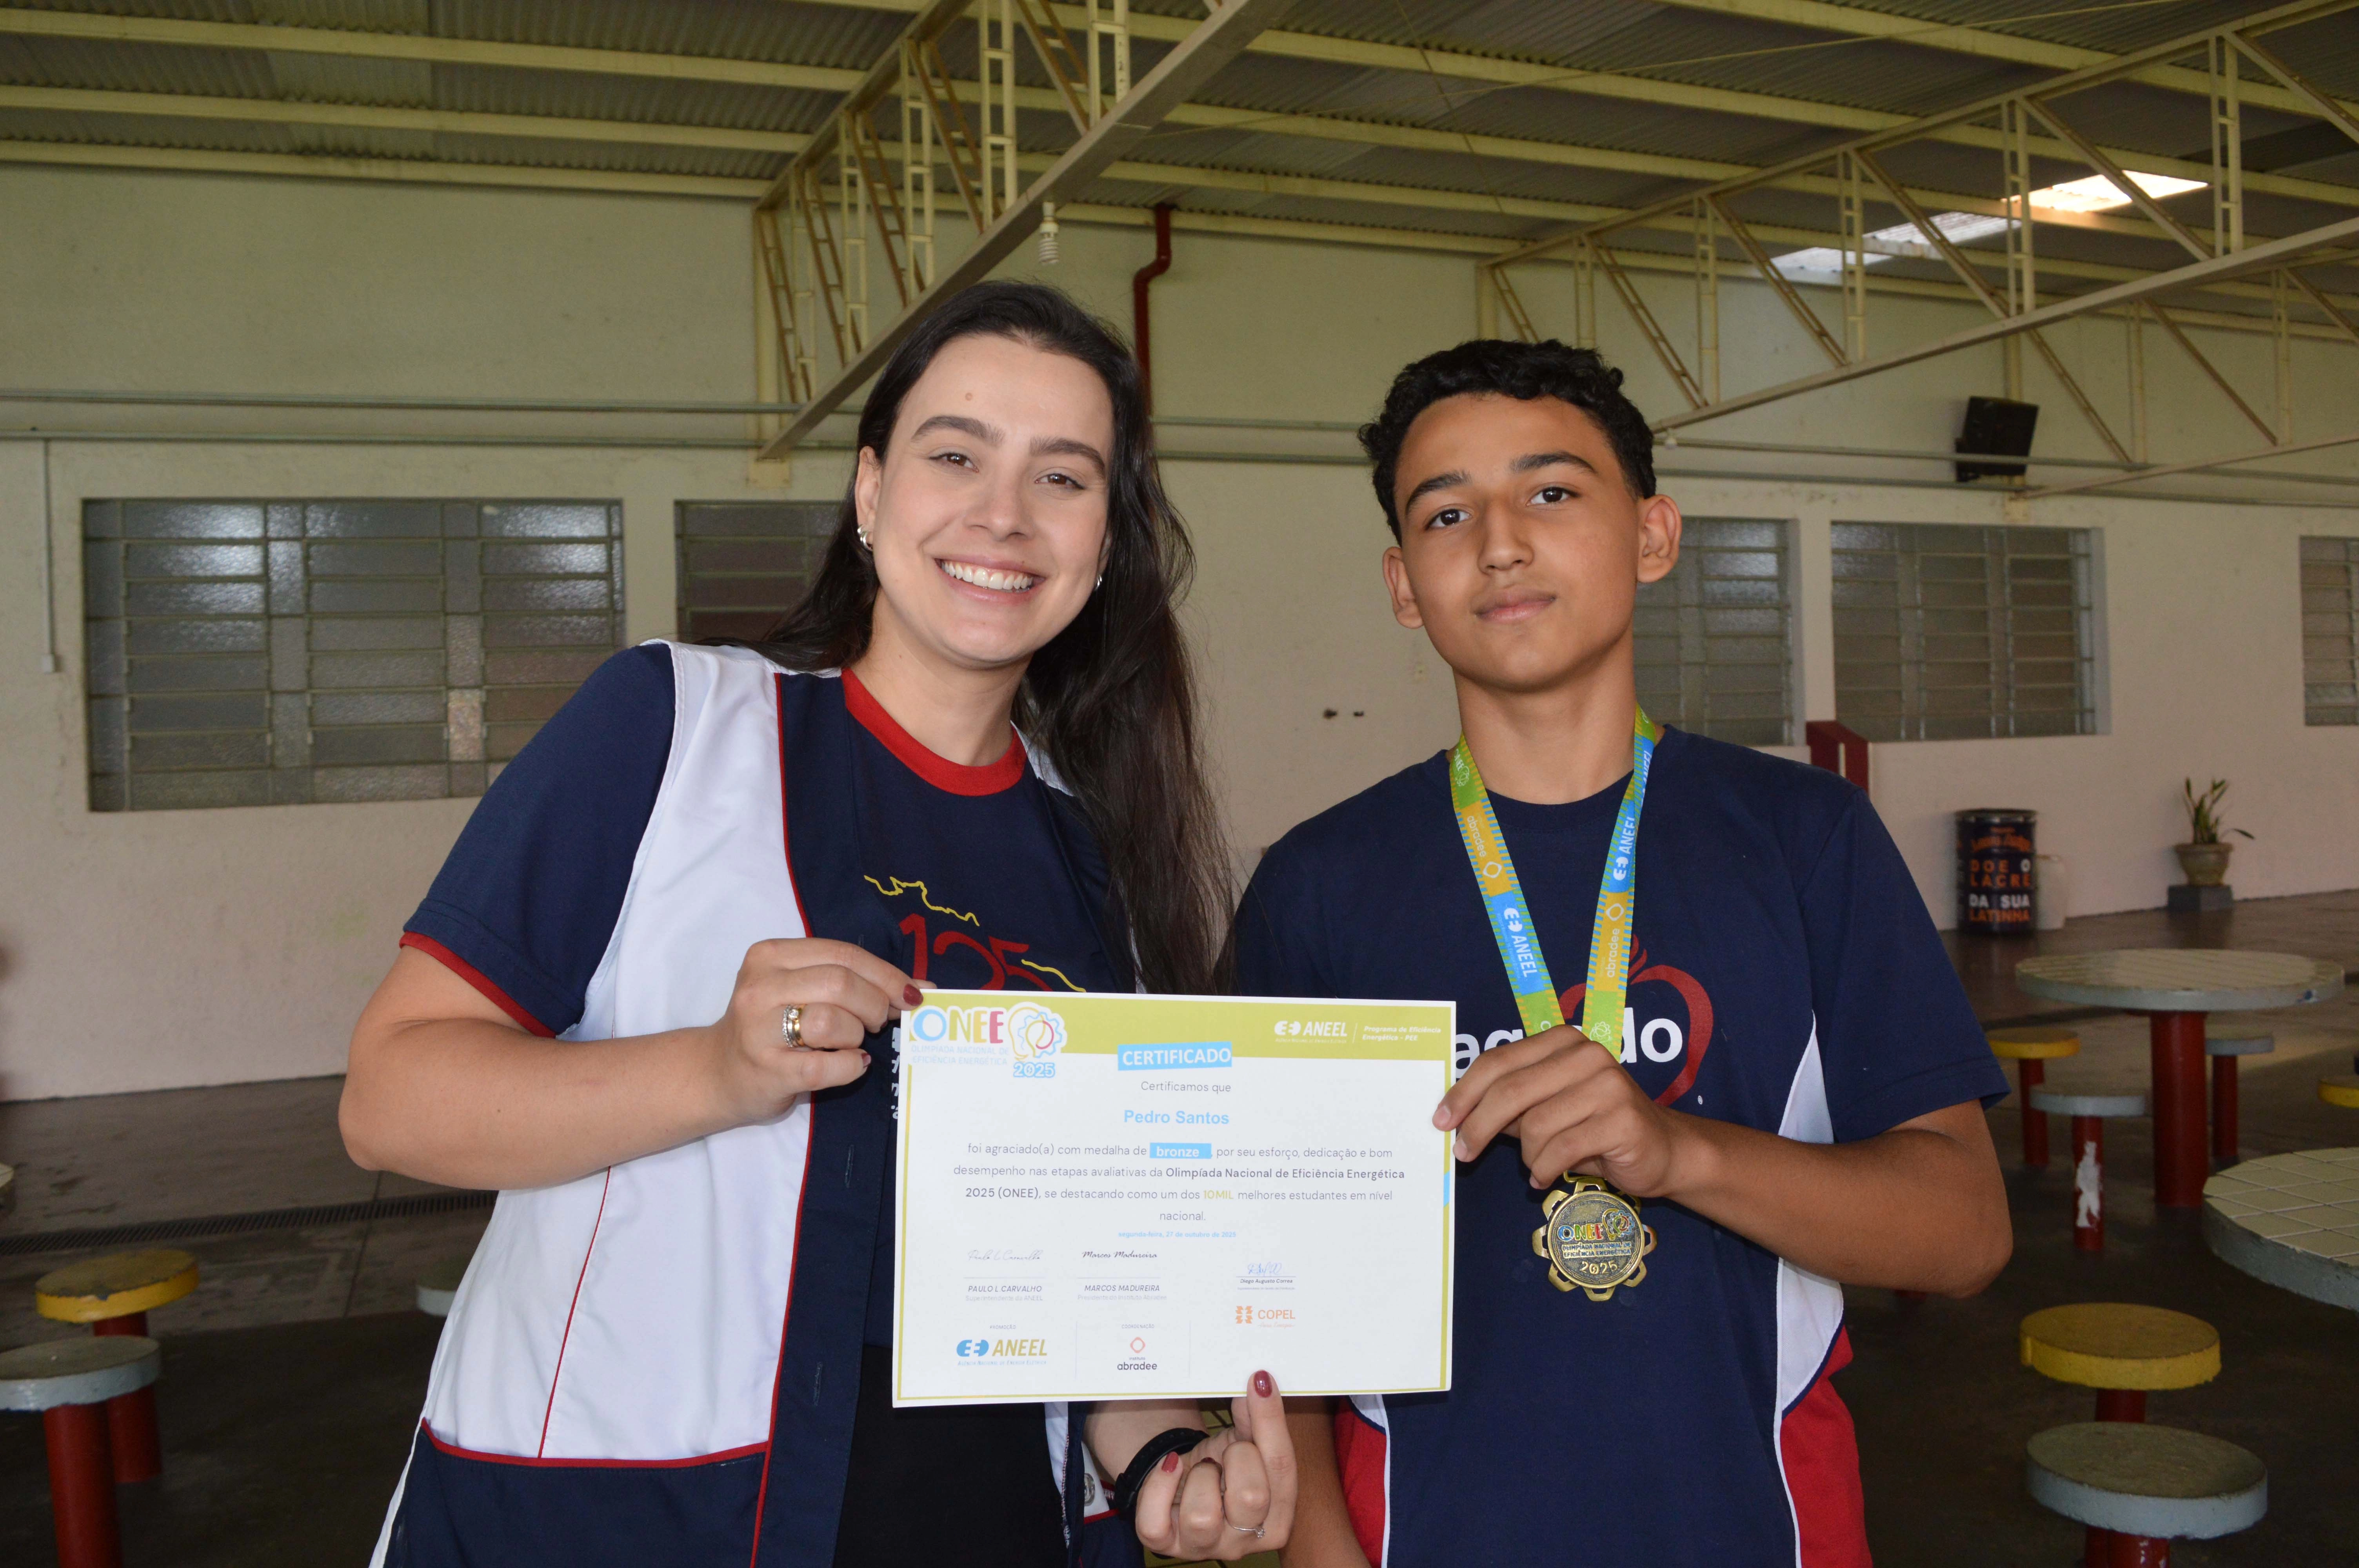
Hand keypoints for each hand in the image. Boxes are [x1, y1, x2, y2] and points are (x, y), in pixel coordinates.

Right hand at [703, 938, 918, 1124]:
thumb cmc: (770, 1027)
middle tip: (877, 1022)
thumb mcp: (800, 989)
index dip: (886, 974)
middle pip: (841, 983)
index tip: (913, 994)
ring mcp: (760, 1030)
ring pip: (832, 1021)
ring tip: (851, 1042)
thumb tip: (920, 987)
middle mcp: (760, 987)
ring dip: (857, 1035)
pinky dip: (851, 1066)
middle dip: (875, 1004)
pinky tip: (851, 1064)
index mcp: (770, 956)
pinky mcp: (767, 1070)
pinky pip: (827, 1066)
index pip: (843, 954)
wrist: (717, 1073)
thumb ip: (851, 980)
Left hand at [1131, 1372, 1296, 1560]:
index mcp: (1277, 1517)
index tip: (1259, 1381)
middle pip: (1251, 1497)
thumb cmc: (1223, 1468)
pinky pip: (1154, 1524)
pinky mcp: (1166, 1546)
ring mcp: (1204, 1547)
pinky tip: (1171, 1469)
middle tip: (1226, 1452)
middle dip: (1236, 1457)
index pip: (1282, 1468)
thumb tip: (1260, 1385)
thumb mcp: (1245, 1443)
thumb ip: (1256, 1419)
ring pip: (1202, 1515)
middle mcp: (1245, 1541)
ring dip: (1199, 1477)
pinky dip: (1158, 1488)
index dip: (1270, 1420)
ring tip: (1201, 1468)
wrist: (1186, 1487)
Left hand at [1434, 1025, 1697, 1194]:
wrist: (1662, 1149)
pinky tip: (1546, 1176)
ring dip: (1526, 1155)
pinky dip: (1544, 1169)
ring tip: (1537, 1164)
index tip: (1441, 1120)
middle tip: (1463, 1154)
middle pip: (1511, 1090)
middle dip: (1478, 1126)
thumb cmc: (1593, 1127)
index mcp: (1562, 1041)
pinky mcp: (1622, 1120)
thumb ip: (1509, 1105)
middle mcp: (1586, 1054)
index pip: (1499, 1061)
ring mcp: (1608, 1085)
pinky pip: (1560, 1149)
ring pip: (1535, 1125)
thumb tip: (1455, 1115)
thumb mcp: (1546, 1108)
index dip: (1464, 1092)